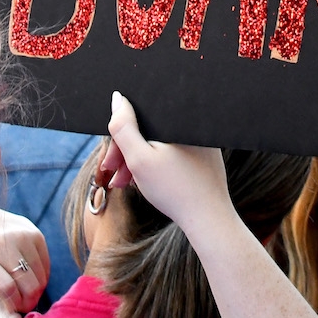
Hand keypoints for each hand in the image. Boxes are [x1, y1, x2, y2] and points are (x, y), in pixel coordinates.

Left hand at [0, 204, 48, 312]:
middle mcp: (2, 245)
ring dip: (36, 290)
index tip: (11, 309)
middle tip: (24, 305)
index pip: (7, 289)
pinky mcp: (35, 232)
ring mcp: (21, 236)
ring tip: (27, 293)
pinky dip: (42, 276)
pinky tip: (31, 278)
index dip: (13, 304)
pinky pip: (46, 263)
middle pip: (28, 284)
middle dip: (29, 301)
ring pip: (40, 276)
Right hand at [104, 92, 231, 233]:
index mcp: (177, 118)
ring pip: (161, 144)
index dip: (119, 140)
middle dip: (126, 154)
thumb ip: (123, 128)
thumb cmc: (174, 190)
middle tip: (114, 179)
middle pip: (149, 132)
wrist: (209, 219)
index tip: (109, 164)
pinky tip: (148, 182)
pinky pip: (175, 152)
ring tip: (125, 184)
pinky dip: (159, 164)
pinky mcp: (206, 153)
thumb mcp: (140, 159)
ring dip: (139, 161)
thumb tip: (117, 98)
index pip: (139, 119)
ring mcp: (201, 139)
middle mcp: (192, 123)